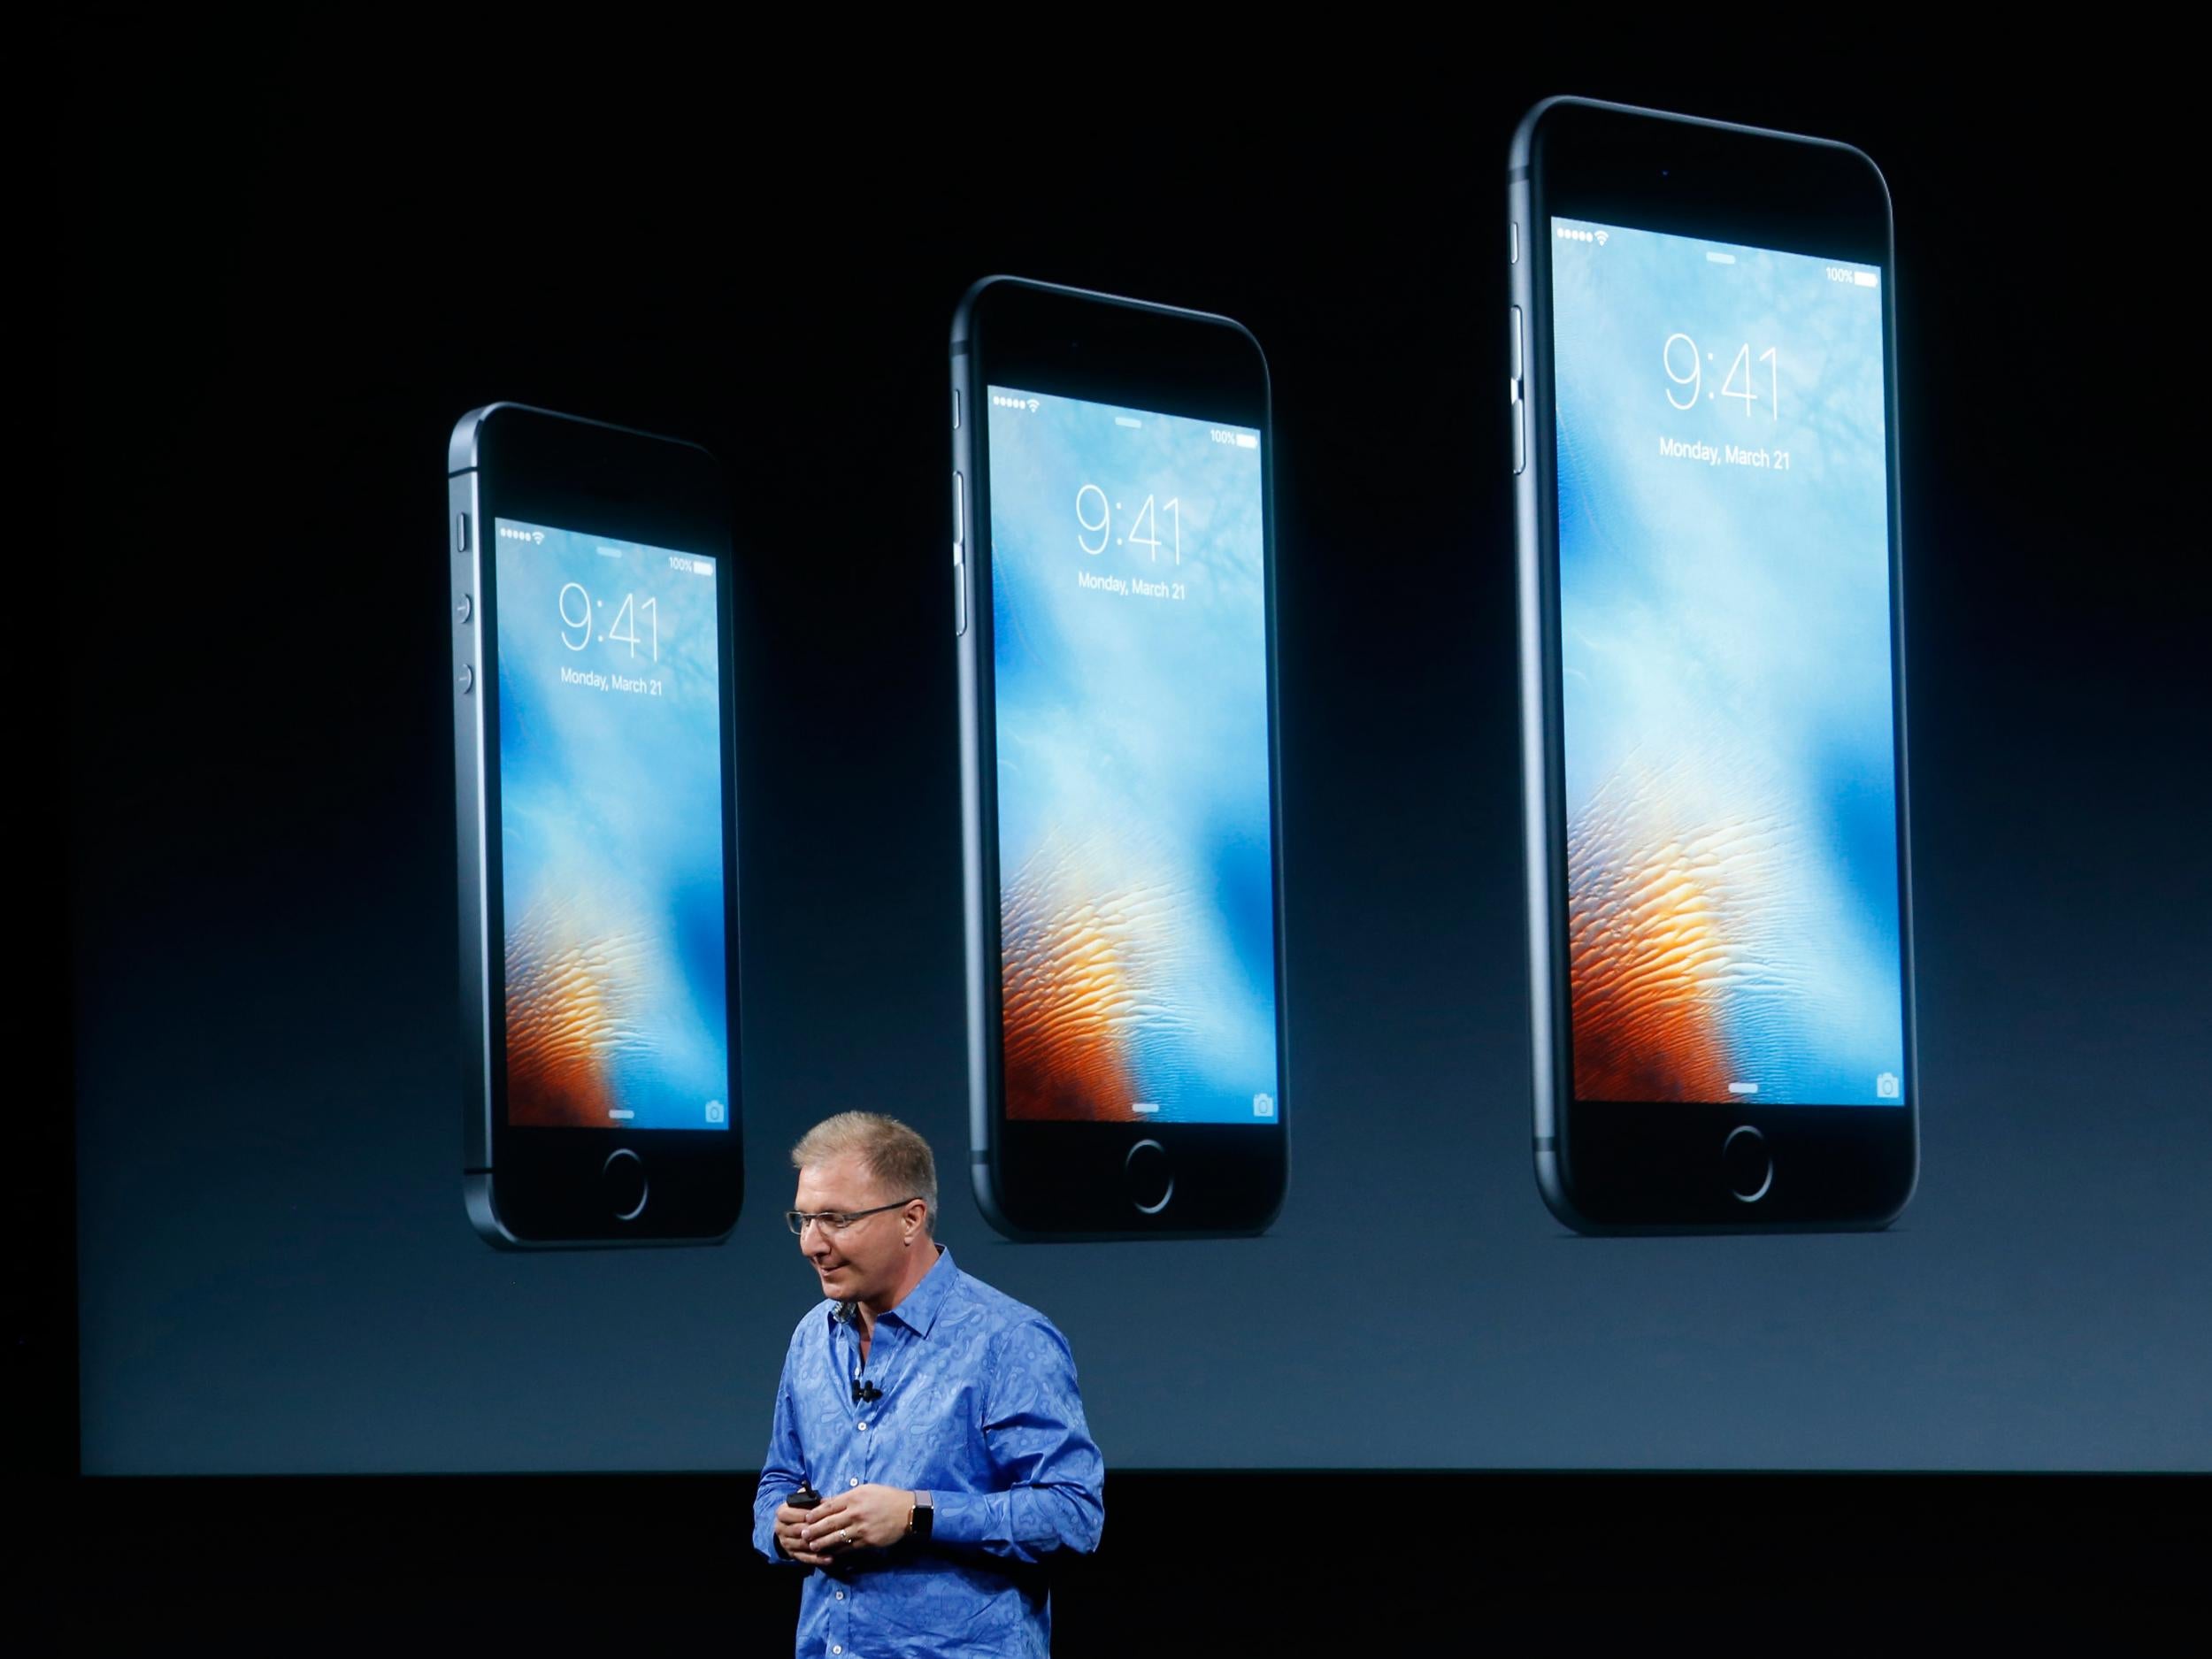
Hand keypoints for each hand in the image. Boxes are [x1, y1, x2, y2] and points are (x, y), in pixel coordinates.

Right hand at [774, 1502, 833, 1567]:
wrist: (789, 1526)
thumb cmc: (801, 1510)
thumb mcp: (801, 1501)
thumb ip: (809, 1499)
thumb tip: (824, 1501)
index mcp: (781, 1513)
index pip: (789, 1513)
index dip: (804, 1514)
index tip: (818, 1514)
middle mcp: (780, 1529)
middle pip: (796, 1530)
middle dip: (812, 1530)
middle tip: (827, 1530)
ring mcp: (785, 1543)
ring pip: (801, 1545)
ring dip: (816, 1545)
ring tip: (831, 1544)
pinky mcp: (792, 1554)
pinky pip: (805, 1558)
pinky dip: (818, 1559)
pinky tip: (830, 1559)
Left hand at [800, 1484, 916, 1556]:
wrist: (907, 1511)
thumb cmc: (886, 1497)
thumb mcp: (866, 1490)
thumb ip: (847, 1498)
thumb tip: (828, 1502)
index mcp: (854, 1497)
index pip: (830, 1506)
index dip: (816, 1513)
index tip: (806, 1519)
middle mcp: (856, 1513)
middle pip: (830, 1523)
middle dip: (814, 1530)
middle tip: (803, 1535)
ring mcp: (862, 1528)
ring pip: (837, 1537)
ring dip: (822, 1543)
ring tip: (812, 1546)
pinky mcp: (868, 1541)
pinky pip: (849, 1547)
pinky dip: (838, 1550)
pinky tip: (830, 1552)